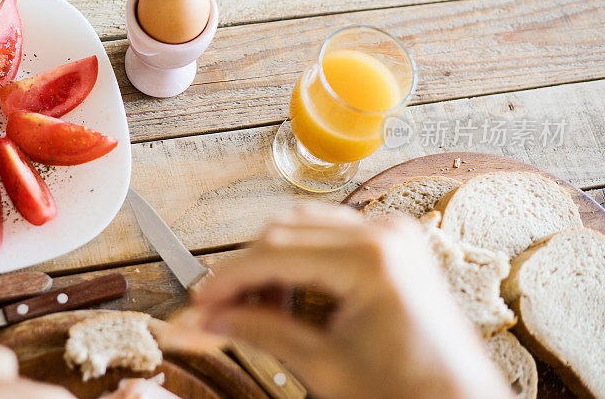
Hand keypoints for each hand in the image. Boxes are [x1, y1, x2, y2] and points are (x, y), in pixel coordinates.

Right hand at [175, 204, 512, 398]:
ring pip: (305, 227)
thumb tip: (211, 318)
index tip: (200, 299)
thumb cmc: (409, 392)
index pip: (274, 253)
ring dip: (273, 261)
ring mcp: (393, 232)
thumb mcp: (324, 366)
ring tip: (257, 306)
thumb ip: (261, 332)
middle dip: (248, 270)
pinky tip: (289, 293)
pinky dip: (302, 258)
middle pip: (285, 231)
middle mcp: (384, 232)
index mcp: (370, 259)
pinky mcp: (394, 242)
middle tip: (222, 308)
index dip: (229, 277)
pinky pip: (331, 234)